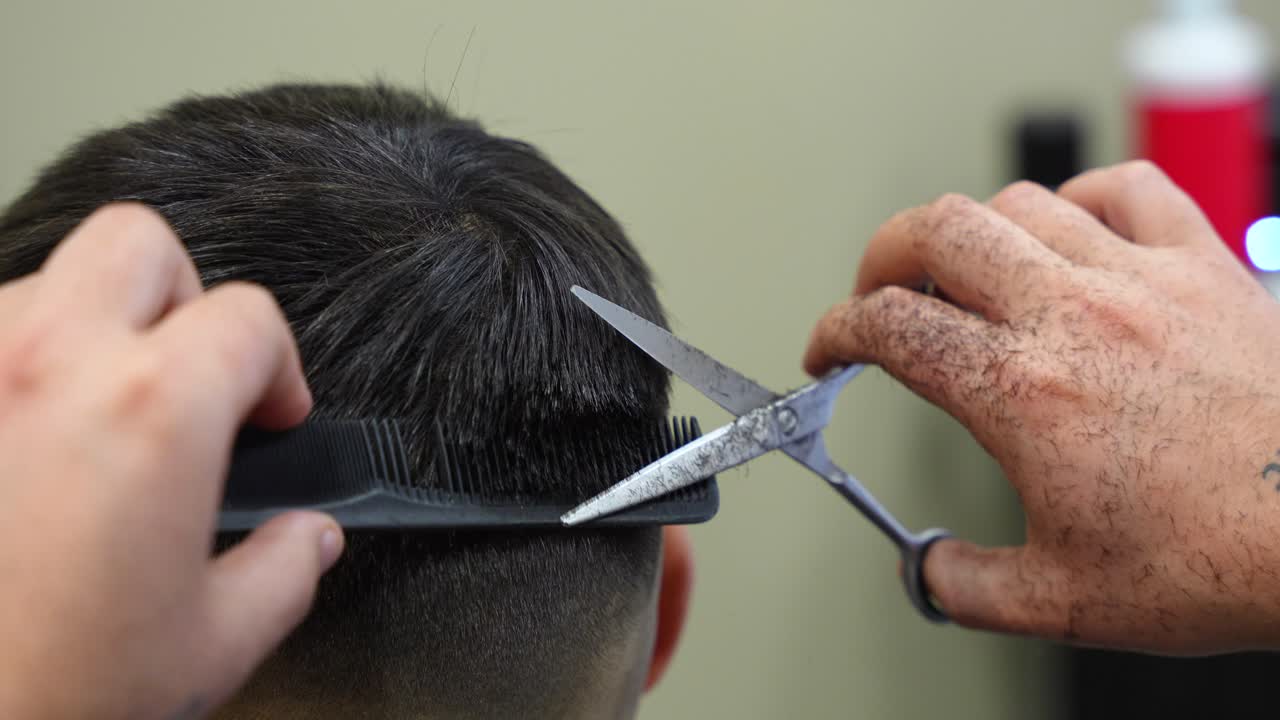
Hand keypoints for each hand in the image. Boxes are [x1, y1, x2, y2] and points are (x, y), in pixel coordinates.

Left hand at [0, 204, 343, 717]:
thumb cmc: (46, 696)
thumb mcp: (210, 646)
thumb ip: (285, 572)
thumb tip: (307, 539)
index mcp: (152, 412)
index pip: (248, 319)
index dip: (280, 369)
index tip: (272, 416)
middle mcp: (48, 365)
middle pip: (138, 245)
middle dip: (184, 299)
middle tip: (190, 376)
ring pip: (40, 283)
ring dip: (85, 332)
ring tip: (94, 420)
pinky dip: (7, 373)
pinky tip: (20, 445)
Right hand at [805, 161, 1279, 653]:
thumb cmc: (1222, 559)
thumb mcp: (1065, 601)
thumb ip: (967, 587)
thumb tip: (930, 571)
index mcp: (1022, 391)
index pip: (888, 326)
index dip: (835, 332)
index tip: (830, 350)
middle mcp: (1074, 317)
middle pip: (936, 231)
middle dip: (882, 255)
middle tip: (877, 291)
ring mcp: (1142, 281)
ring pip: (1020, 202)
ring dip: (971, 233)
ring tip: (964, 269)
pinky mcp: (1206, 267)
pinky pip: (1127, 189)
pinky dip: (1079, 200)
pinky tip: (1071, 232)